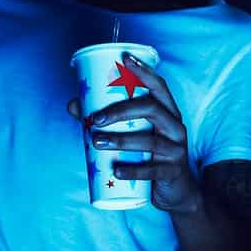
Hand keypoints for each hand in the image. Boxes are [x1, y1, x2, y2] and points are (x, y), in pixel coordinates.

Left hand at [68, 53, 202, 214]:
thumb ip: (104, 119)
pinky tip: (115, 171)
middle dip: (122, 110)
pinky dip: (133, 171)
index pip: (159, 87)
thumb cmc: (149, 156)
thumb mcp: (132, 135)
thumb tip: (74, 105)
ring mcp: (176, 150)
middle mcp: (175, 128)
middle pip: (153, 109)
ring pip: (150, 140)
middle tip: (95, 119)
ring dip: (121, 140)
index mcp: (167, 113)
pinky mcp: (173, 172)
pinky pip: (153, 170)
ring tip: (96, 141)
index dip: (144, 72)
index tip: (124, 59)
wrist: (174, 191)